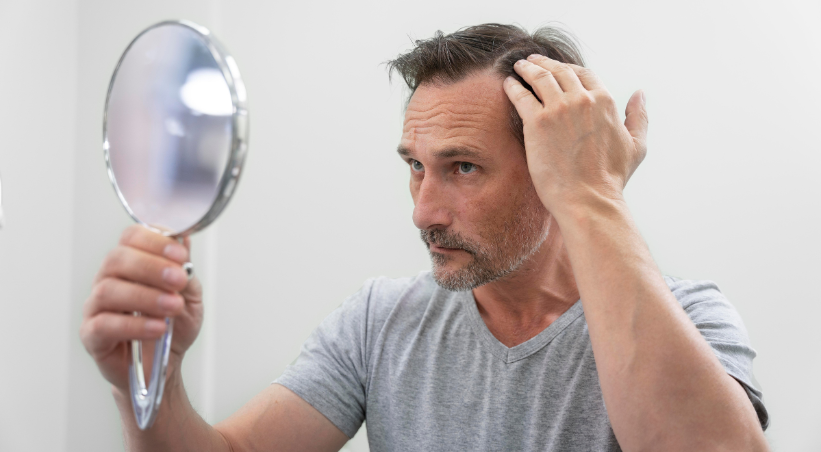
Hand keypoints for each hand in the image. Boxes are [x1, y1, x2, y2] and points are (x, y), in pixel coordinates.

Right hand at [80, 225, 203, 391]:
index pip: (132, 237)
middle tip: (178, 280)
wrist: (164, 365)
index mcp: (131, 263)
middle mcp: (109, 279)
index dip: (155, 242)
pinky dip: (134, 325)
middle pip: (117, 259)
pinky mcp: (92, 335)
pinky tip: (158, 327)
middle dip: (151, 267)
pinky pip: (104, 325)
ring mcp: (97, 307)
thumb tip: (183, 240)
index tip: (180, 254)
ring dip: (145, 296)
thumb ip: (186, 270)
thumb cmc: (173, 325)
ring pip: (108, 291)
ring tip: (173, 307)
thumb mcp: (190, 296)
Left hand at [503, 54, 648, 216]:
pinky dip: (513, 86)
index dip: (567, 69)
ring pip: (539, 78)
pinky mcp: (537, 122)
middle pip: (559, 71)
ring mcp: (558, 109)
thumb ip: (639, 116)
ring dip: (527, 69)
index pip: (583, 74)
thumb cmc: (611, 178)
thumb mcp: (636, 145)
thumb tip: (639, 94)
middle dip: (544, 63)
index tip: (557, 68)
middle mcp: (582, 99)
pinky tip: (508, 84)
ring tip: (519, 67)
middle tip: (532, 61)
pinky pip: (521, 95)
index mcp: (605, 101)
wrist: (588, 199)